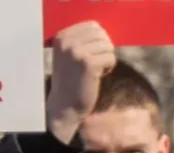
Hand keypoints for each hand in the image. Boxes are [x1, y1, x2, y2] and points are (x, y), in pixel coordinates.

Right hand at [45, 22, 117, 143]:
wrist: (65, 105)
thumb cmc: (73, 79)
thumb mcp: (72, 55)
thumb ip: (85, 40)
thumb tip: (107, 32)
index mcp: (61, 36)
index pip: (93, 25)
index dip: (99, 41)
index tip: (88, 56)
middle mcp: (66, 41)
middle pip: (102, 35)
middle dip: (104, 50)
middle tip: (93, 65)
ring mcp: (76, 51)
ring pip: (108, 46)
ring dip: (106, 60)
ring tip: (93, 71)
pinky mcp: (88, 63)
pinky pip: (111, 58)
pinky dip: (108, 68)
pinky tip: (96, 76)